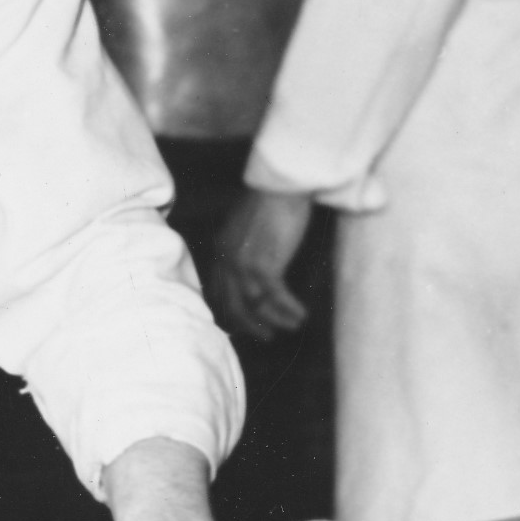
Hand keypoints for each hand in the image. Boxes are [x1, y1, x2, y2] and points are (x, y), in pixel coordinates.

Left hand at [211, 188, 313, 340]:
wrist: (282, 183)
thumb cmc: (270, 200)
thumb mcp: (248, 227)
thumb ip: (244, 248)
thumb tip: (255, 269)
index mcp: (220, 250)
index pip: (218, 290)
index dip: (230, 312)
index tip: (243, 325)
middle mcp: (226, 259)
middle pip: (232, 305)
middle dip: (249, 325)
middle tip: (266, 337)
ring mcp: (243, 264)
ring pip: (255, 305)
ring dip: (276, 319)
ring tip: (292, 325)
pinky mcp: (264, 264)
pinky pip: (275, 297)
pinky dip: (288, 309)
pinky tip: (301, 314)